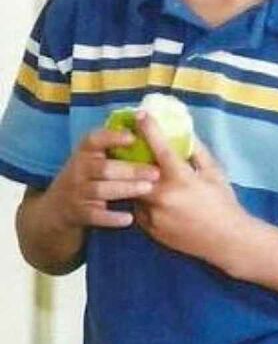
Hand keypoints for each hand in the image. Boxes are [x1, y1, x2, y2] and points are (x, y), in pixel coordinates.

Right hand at [43, 128, 158, 228]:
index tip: (133, 136)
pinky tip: (128, 218)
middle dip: (131, 170)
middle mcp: (78, 169)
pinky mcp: (78, 212)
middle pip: (104, 168)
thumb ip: (112, 147)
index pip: (94, 140)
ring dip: (125, 189)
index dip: (112, 137)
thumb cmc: (86, 176)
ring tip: (148, 188)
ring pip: (101, 190)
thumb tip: (147, 124)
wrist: (55, 209)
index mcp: (84, 152)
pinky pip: (95, 215)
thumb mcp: (92, 158)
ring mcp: (76, 191)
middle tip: (156, 172)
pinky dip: (111, 217)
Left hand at [132, 113, 248, 264]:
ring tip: (143, 177)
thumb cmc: (224, 203)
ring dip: (137, 182)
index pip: (159, 148)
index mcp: (181, 178)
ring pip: (134, 191)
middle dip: (133, 158)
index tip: (140, 116)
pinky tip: (154, 200)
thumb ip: (197, 152)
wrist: (226, 240)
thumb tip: (184, 134)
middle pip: (136, 170)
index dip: (149, 129)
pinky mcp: (149, 229)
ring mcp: (153, 214)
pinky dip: (143, 202)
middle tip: (131, 147)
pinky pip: (139, 209)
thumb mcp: (215, 173)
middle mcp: (162, 195)